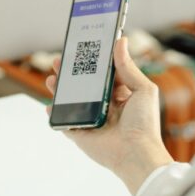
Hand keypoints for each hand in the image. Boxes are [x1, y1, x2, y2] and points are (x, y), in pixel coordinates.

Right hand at [49, 38, 173, 193]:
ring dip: (60, 89)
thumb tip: (121, 41)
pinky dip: (55, 114)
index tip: (81, 49)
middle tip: (60, 61)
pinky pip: (64, 122)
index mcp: (120, 95)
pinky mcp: (80, 134)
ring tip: (52, 78)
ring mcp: (91, 120)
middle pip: (83, 85)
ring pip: (71, 101)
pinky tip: (49, 105)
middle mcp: (104, 106)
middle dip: (70, 73)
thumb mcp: (143, 89)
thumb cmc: (145, 124)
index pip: (102, 74)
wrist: (136, 154)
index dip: (92, 62)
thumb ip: (128, 67)